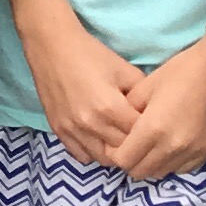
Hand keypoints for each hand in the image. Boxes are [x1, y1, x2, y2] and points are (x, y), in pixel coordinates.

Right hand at [22, 11, 148, 168]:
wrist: (52, 46)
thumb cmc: (91, 55)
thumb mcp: (125, 70)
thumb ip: (142, 95)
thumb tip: (153, 114)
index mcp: (110, 107)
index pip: (140, 135)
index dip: (149, 131)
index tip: (152, 125)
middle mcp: (90, 123)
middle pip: (123, 150)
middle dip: (134, 144)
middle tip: (138, 133)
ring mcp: (72, 129)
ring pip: (102, 159)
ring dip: (113, 152)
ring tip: (118, 138)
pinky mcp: (58, 130)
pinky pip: (80, 155)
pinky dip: (93, 151)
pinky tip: (98, 139)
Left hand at [117, 41, 205, 182]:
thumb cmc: (176, 74)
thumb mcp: (141, 89)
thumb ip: (124, 116)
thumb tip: (115, 134)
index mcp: (153, 128)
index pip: (123, 160)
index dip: (114, 154)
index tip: (115, 144)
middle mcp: (173, 146)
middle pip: (139, 172)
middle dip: (130, 161)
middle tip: (130, 146)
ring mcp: (191, 151)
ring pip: (159, 173)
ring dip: (150, 164)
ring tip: (150, 145)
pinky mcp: (205, 152)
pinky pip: (179, 169)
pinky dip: (170, 162)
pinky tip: (169, 145)